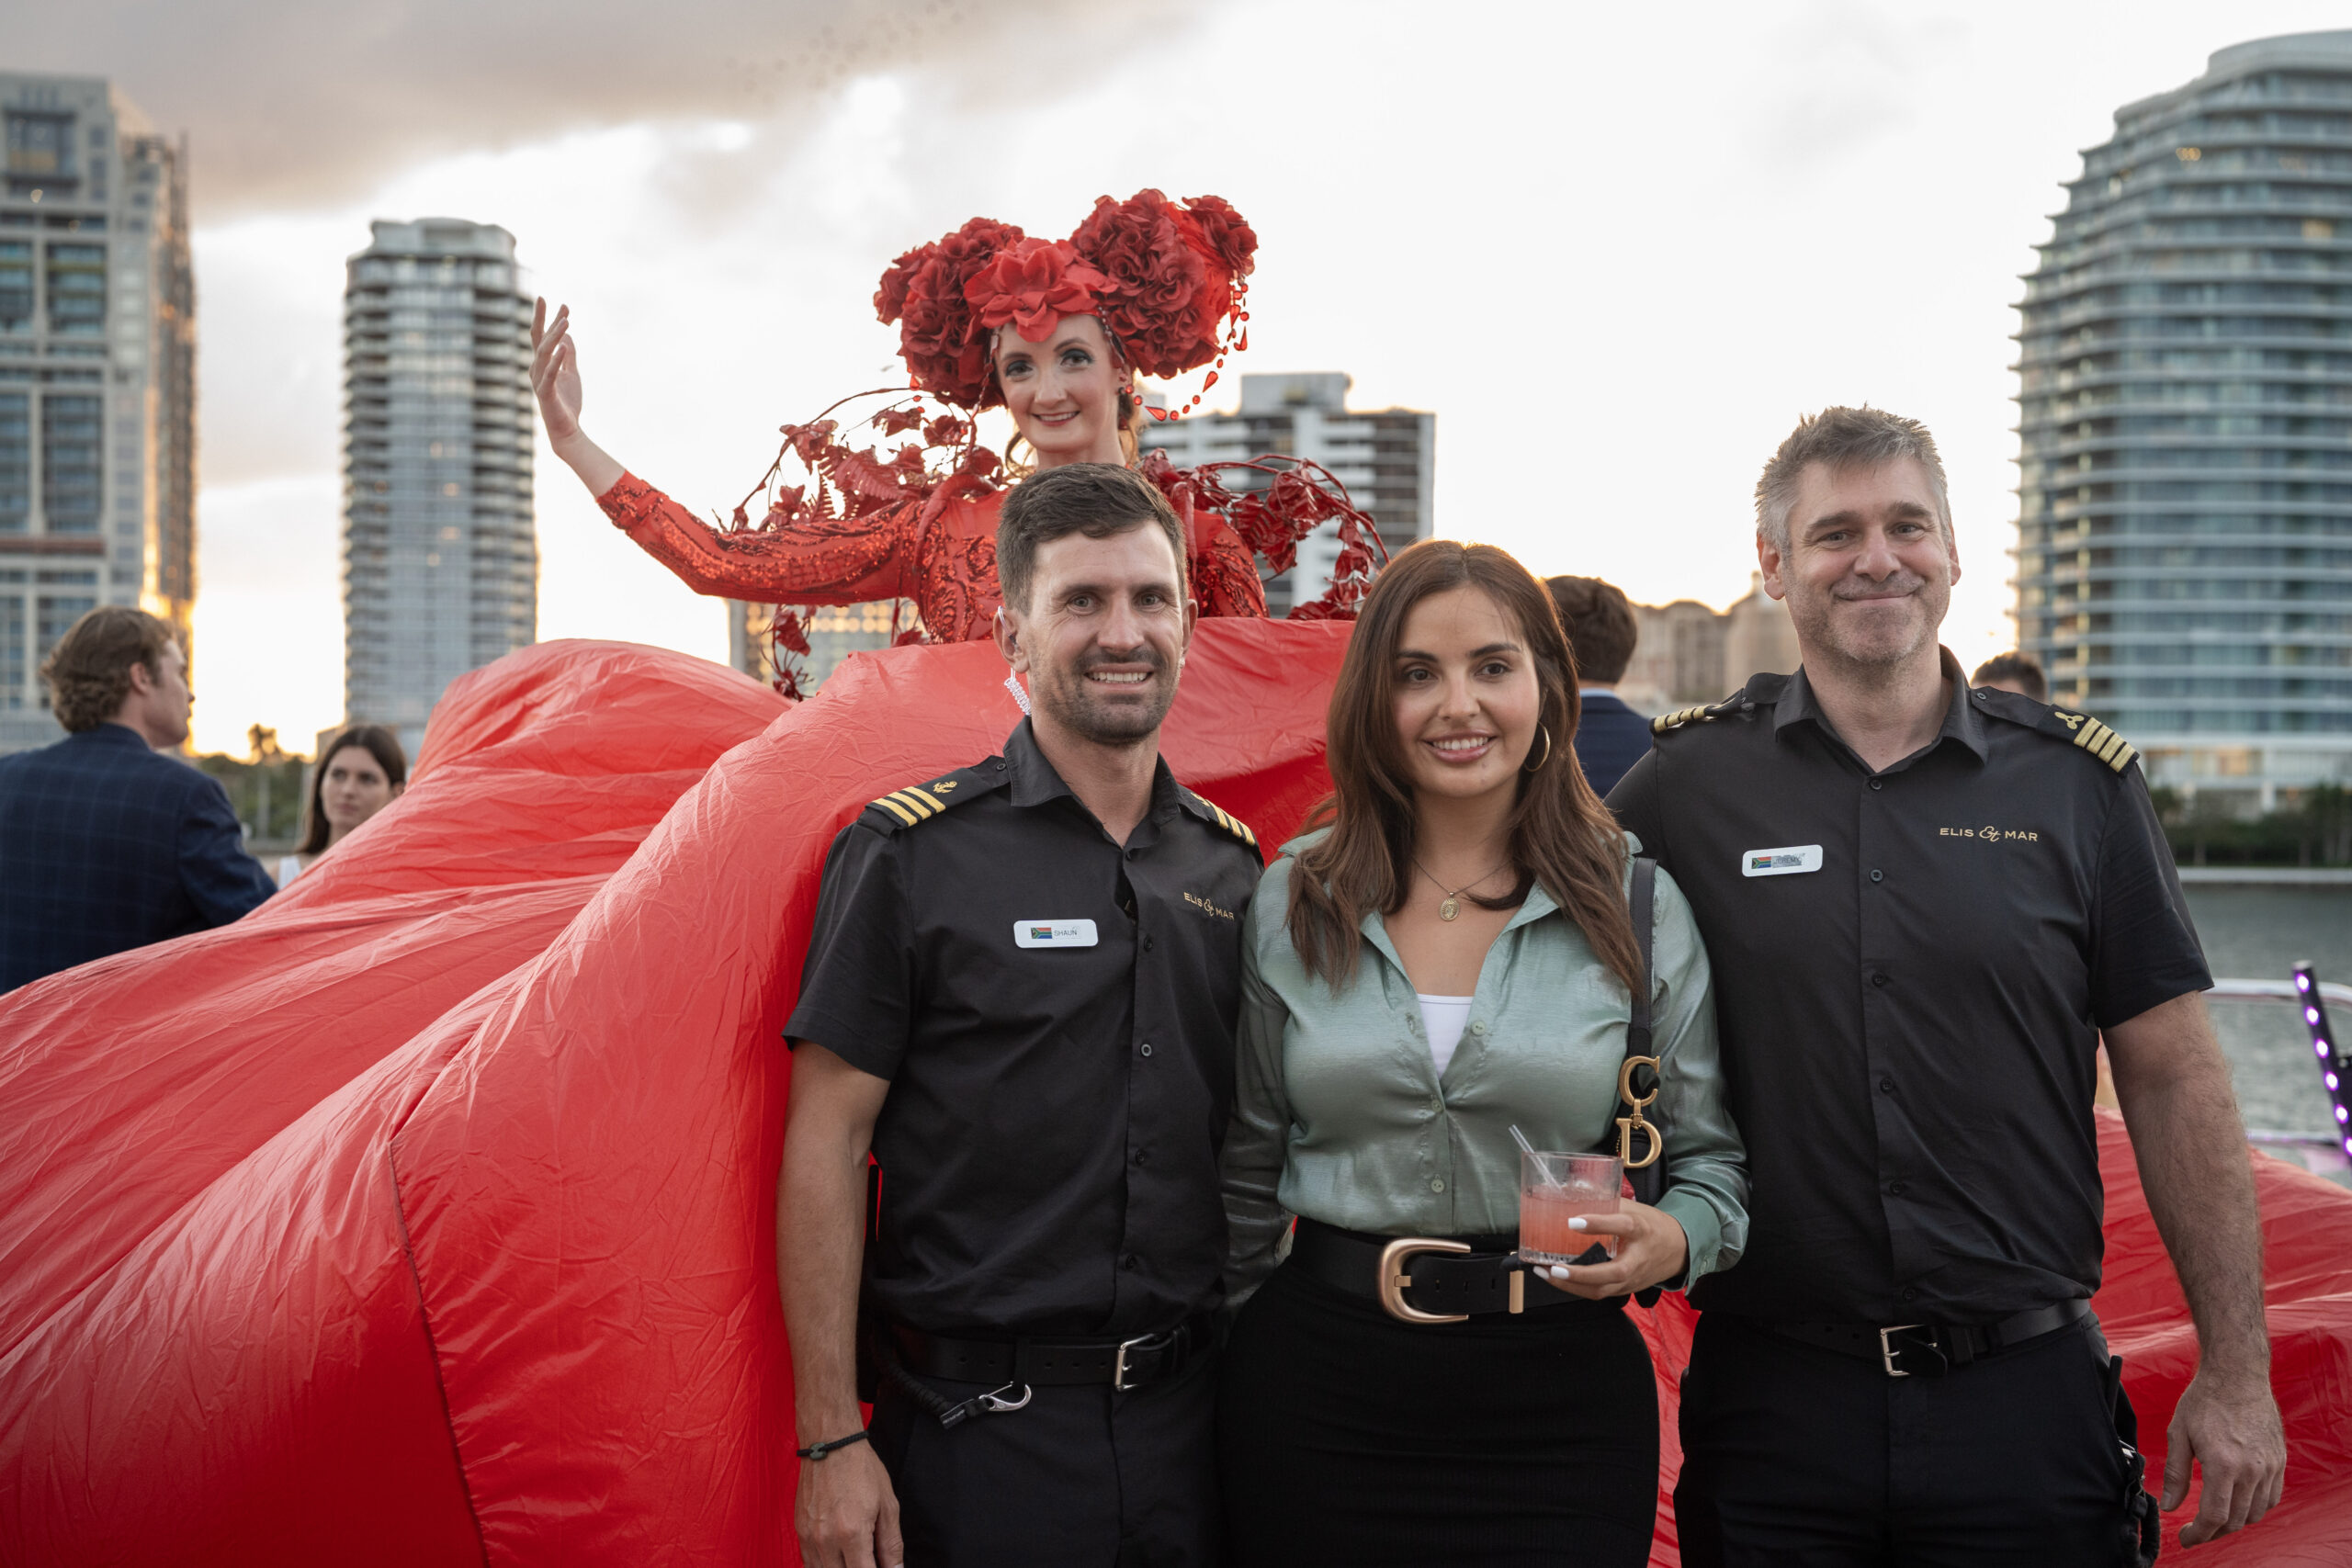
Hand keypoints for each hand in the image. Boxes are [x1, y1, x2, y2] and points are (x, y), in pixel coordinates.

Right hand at [529, 297, 586, 449]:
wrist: (567, 429)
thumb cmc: (567, 402)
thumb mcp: (572, 373)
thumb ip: (569, 355)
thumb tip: (567, 336)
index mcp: (542, 363)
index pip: (544, 337)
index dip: (551, 319)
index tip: (562, 303)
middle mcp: (537, 368)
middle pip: (537, 339)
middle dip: (541, 318)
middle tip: (543, 298)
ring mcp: (539, 380)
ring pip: (544, 352)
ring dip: (554, 335)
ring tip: (565, 321)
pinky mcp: (546, 392)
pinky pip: (550, 373)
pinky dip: (556, 359)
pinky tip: (563, 346)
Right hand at [796, 1439, 902, 1567]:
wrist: (830, 1444)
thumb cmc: (861, 1469)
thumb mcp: (888, 1505)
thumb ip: (891, 1544)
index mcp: (852, 1533)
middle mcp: (826, 1540)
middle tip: (871, 1560)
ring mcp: (809, 1537)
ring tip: (856, 1557)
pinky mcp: (800, 1532)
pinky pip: (809, 1563)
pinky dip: (825, 1565)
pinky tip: (838, 1557)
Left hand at [1543, 1202, 1686, 1298]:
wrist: (1678, 1250)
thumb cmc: (1651, 1226)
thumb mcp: (1633, 1208)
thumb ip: (1605, 1202)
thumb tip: (1568, 1191)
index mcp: (1641, 1229)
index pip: (1621, 1226)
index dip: (1597, 1224)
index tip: (1572, 1222)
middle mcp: (1638, 1257)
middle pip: (1612, 1272)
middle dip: (1580, 1274)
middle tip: (1554, 1267)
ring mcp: (1632, 1278)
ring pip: (1602, 1290)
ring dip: (1571, 1285)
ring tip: (1545, 1273)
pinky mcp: (1626, 1289)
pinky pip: (1599, 1293)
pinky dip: (1576, 1289)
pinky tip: (1558, 1279)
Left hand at [2165, 1365, 2284, 1545]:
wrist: (2238, 1375)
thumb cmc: (2205, 1400)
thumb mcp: (2179, 1433)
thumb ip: (2175, 1474)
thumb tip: (2169, 1505)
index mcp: (2223, 1464)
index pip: (2214, 1516)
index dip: (2199, 1534)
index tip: (2185, 1538)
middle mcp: (2251, 1470)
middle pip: (2235, 1520)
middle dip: (2213, 1532)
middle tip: (2196, 1531)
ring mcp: (2270, 1467)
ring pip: (2255, 1513)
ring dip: (2234, 1522)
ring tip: (2214, 1518)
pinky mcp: (2279, 1461)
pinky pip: (2271, 1498)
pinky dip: (2255, 1508)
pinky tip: (2238, 1503)